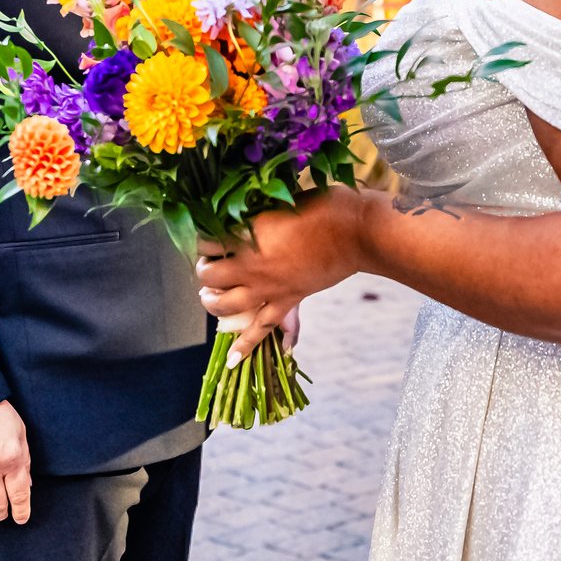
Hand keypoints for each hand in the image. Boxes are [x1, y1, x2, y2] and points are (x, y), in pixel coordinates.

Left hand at [197, 187, 368, 362]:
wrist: (357, 232)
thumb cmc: (323, 206)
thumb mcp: (280, 200)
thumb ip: (256, 213)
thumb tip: (237, 216)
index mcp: (247, 236)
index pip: (206, 241)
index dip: (203, 238)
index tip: (208, 233)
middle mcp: (251, 266)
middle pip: (210, 275)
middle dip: (204, 269)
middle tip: (210, 263)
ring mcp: (268, 288)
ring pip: (226, 304)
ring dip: (212, 302)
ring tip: (210, 296)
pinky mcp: (286, 302)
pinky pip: (261, 329)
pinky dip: (245, 346)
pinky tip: (233, 361)